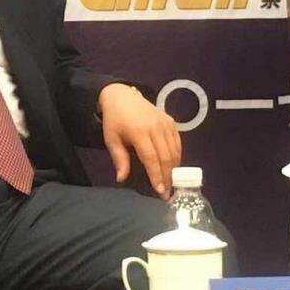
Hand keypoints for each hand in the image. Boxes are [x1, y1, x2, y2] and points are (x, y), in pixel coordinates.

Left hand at [99, 83, 180, 197]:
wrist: (122, 96)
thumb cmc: (115, 120)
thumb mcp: (111, 139)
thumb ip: (119, 159)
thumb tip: (122, 179)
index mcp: (139, 132)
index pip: (151, 159)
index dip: (157, 176)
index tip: (160, 191)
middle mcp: (155, 127)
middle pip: (166, 157)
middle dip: (168, 177)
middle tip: (167, 193)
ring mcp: (165, 123)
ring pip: (174, 151)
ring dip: (174, 169)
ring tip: (170, 183)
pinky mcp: (171, 121)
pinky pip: (177, 142)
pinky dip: (177, 156)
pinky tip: (173, 166)